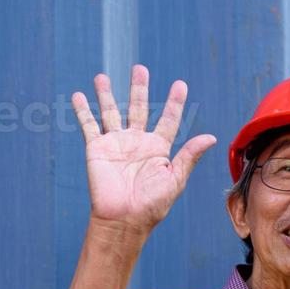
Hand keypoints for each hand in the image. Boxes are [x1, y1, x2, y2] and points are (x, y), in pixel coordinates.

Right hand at [71, 64, 216, 240]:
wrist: (123, 219)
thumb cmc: (152, 205)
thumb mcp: (175, 179)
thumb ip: (189, 156)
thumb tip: (211, 138)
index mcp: (157, 148)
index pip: (167, 119)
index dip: (174, 103)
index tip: (180, 85)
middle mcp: (136, 143)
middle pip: (138, 108)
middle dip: (138, 88)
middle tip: (140, 68)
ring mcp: (115, 144)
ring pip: (110, 112)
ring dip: (106, 94)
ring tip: (102, 76)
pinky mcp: (96, 149)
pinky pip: (89, 125)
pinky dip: (83, 111)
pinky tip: (78, 95)